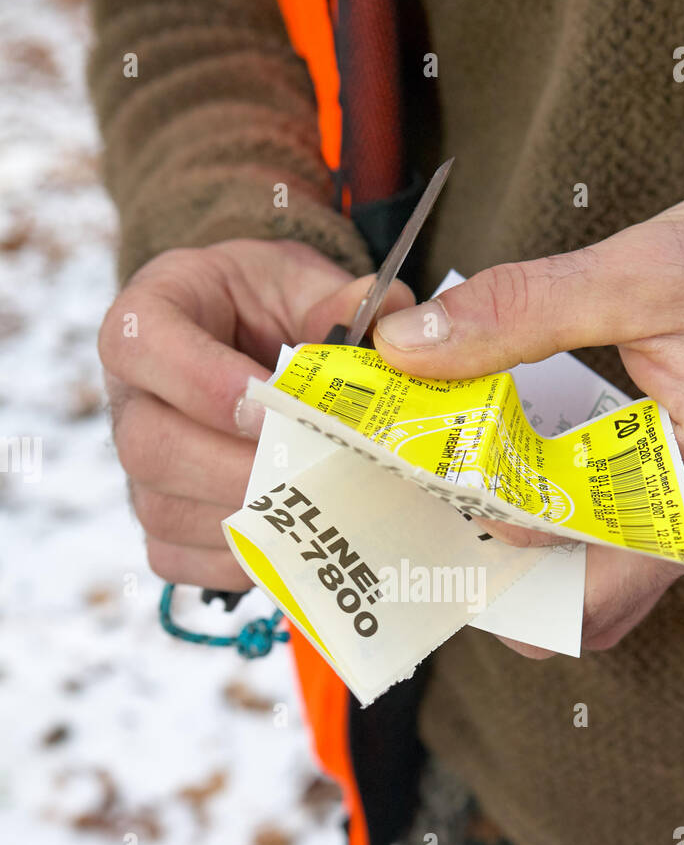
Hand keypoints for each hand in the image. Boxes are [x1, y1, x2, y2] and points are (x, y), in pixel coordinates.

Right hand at [100, 239, 412, 589]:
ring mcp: (136, 469)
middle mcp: (129, 399)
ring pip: (163, 512)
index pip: (140, 343)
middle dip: (235, 469)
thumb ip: (340, 299)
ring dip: (247, 520)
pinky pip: (180, 558)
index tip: (270, 400)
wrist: (249, 345)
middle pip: (148, 447)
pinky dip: (238, 560)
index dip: (203, 381)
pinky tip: (294, 542)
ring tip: (320, 510)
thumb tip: (392, 313)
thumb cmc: (270, 311)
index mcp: (149, 317)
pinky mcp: (157, 522)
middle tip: (310, 471)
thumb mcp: (303, 285)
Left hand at [374, 177, 683, 652]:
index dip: (480, 541)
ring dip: (518, 561)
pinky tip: (509, 469)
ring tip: (453, 492)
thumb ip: (521, 310)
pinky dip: (550, 529)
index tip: (415, 488)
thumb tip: (414, 346)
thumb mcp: (643, 271)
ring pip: (587, 595)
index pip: (568, 575)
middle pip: (572, 615)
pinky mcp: (681, 503)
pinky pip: (606, 552)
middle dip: (491, 579)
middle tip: (424, 510)